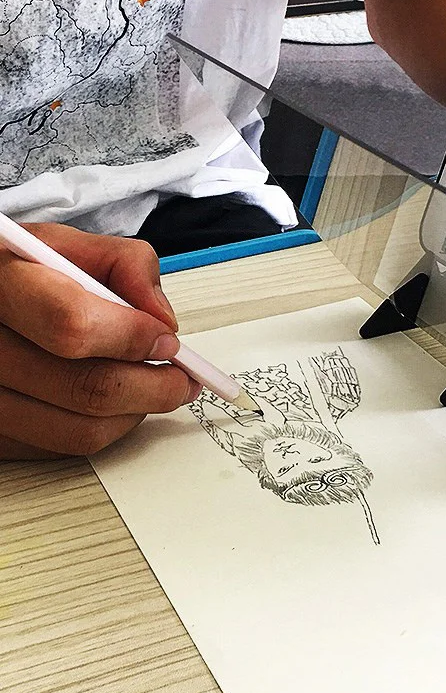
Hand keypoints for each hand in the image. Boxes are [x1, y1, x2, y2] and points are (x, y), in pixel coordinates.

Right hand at [0, 224, 201, 459]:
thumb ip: (125, 265)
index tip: (166, 339)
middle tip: (181, 376)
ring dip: (137, 412)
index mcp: (1, 286)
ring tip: (152, 387)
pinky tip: (113, 401)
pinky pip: (65, 446)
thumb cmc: (22, 273)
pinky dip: (105, 427)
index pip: (74, 325)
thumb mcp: (67, 246)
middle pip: (88, 388)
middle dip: (155, 386)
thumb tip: (162, 319)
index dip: (133, 337)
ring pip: (83, 429)